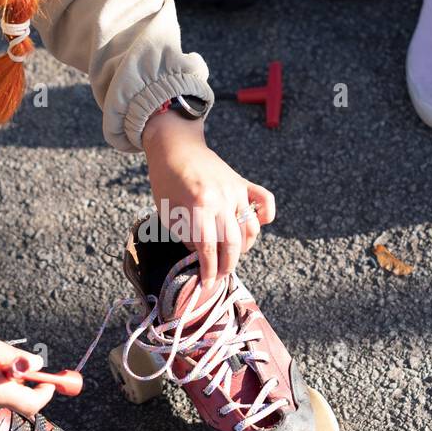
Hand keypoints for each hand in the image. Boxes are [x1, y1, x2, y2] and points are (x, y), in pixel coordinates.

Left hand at [142, 111, 276, 286]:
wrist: (176, 146)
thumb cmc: (166, 179)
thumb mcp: (166, 211)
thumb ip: (185, 235)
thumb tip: (200, 255)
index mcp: (199, 206)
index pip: (209, 249)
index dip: (209, 270)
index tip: (207, 284)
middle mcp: (221, 199)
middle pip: (232, 244)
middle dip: (227, 266)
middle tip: (220, 276)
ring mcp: (235, 190)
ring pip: (250, 228)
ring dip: (243, 248)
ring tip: (231, 257)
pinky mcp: (242, 183)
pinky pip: (264, 201)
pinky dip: (266, 215)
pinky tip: (257, 226)